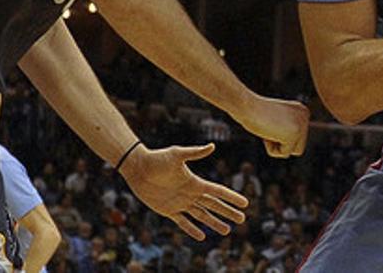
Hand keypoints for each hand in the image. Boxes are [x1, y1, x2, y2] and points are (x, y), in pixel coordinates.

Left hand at [118, 142, 247, 240]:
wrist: (138, 167)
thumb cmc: (157, 159)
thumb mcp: (176, 154)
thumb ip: (194, 153)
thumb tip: (212, 147)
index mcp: (194, 182)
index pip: (218, 191)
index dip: (231, 197)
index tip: (245, 203)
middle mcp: (190, 193)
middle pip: (213, 205)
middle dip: (228, 212)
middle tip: (242, 219)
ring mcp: (180, 203)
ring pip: (202, 216)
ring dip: (214, 223)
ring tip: (227, 231)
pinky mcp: (168, 210)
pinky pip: (183, 222)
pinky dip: (192, 229)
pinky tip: (202, 236)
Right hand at [237, 96, 308, 157]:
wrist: (246, 105)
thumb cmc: (254, 112)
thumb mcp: (276, 119)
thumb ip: (286, 128)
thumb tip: (292, 145)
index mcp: (302, 110)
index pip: (297, 138)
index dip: (280, 135)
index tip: (270, 120)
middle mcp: (305, 116)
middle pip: (298, 147)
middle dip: (281, 142)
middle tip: (269, 126)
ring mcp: (302, 125)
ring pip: (293, 151)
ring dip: (277, 146)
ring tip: (268, 129)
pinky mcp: (294, 134)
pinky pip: (284, 154)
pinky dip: (271, 148)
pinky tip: (267, 132)